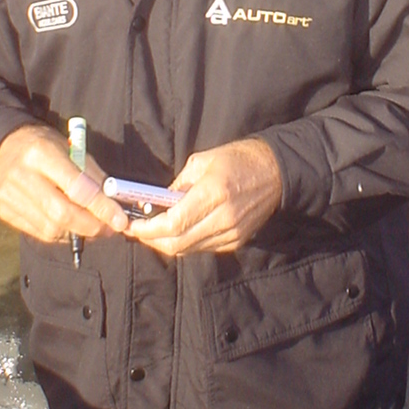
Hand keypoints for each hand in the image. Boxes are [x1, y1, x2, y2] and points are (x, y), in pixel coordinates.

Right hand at [0, 124, 128, 242]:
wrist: (3, 147)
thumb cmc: (44, 145)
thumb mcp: (70, 148)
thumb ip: (91, 174)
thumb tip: (114, 202)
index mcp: (42, 153)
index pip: (77, 188)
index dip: (101, 207)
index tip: (120, 220)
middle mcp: (23, 176)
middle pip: (62, 213)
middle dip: (91, 226)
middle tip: (109, 229)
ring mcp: (10, 197)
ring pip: (51, 229)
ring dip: (78, 233)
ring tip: (93, 228)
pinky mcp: (5, 213)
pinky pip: (39, 233)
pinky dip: (61, 234)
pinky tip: (72, 227)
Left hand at [126, 138, 282, 255]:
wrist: (275, 171)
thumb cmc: (237, 159)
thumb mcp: (202, 161)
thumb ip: (179, 184)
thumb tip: (157, 202)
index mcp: (213, 193)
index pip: (174, 224)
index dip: (148, 229)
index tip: (132, 225)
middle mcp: (223, 218)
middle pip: (178, 243)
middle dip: (152, 240)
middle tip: (137, 231)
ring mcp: (232, 233)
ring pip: (189, 250)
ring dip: (167, 243)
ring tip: (153, 230)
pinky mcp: (237, 241)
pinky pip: (204, 248)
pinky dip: (186, 243)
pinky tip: (178, 231)